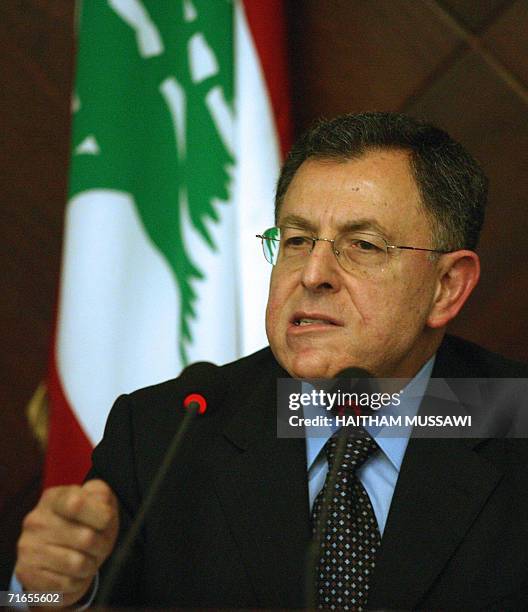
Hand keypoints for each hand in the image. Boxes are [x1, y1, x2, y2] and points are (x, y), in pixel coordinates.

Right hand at [15, 479, 118, 606]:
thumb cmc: (88, 523)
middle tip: (99, 544)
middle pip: (86, 538)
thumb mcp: (98, 502)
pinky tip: (72, 573)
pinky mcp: (26, 573)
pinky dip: (78, 581)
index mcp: (54, 498)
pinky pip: (66, 584)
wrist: (64, 554)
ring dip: (91, 564)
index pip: (77, 504)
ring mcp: (28, 547)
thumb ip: (101, 495)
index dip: (100, 516)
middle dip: (102, 544)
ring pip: (78, 564)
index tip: (105, 521)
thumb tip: (98, 503)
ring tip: (86, 558)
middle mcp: (36, 520)